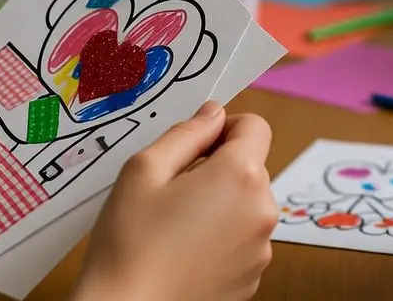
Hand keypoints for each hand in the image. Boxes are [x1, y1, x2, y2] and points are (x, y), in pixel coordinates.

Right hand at [75, 102, 275, 300]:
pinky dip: (221, 239)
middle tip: (172, 190)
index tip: (196, 146)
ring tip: (175, 226)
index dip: (225, 127)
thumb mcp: (144, 170)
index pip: (256, 127)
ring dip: (220, 205)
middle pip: (251, 168)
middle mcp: (262, 211)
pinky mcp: (252, 278)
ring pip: (246, 206)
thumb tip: (213, 114)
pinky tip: (184, 252)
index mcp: (240, 176)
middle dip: (217, 169)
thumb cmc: (129, 243)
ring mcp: (261, 249)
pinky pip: (242, 241)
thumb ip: (186, 133)